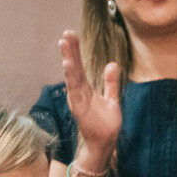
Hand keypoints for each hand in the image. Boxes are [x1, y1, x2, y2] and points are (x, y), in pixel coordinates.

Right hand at [58, 30, 121, 172]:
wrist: (106, 142)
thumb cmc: (106, 123)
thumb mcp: (111, 98)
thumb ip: (111, 82)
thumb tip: (112, 64)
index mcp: (86, 88)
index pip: (79, 66)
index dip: (75, 51)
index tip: (71, 34)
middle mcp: (79, 92)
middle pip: (74, 68)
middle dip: (70, 51)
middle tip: (66, 34)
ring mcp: (78, 99)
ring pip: (72, 76)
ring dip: (68, 60)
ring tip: (64, 45)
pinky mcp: (79, 107)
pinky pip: (74, 90)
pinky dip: (70, 78)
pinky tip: (67, 66)